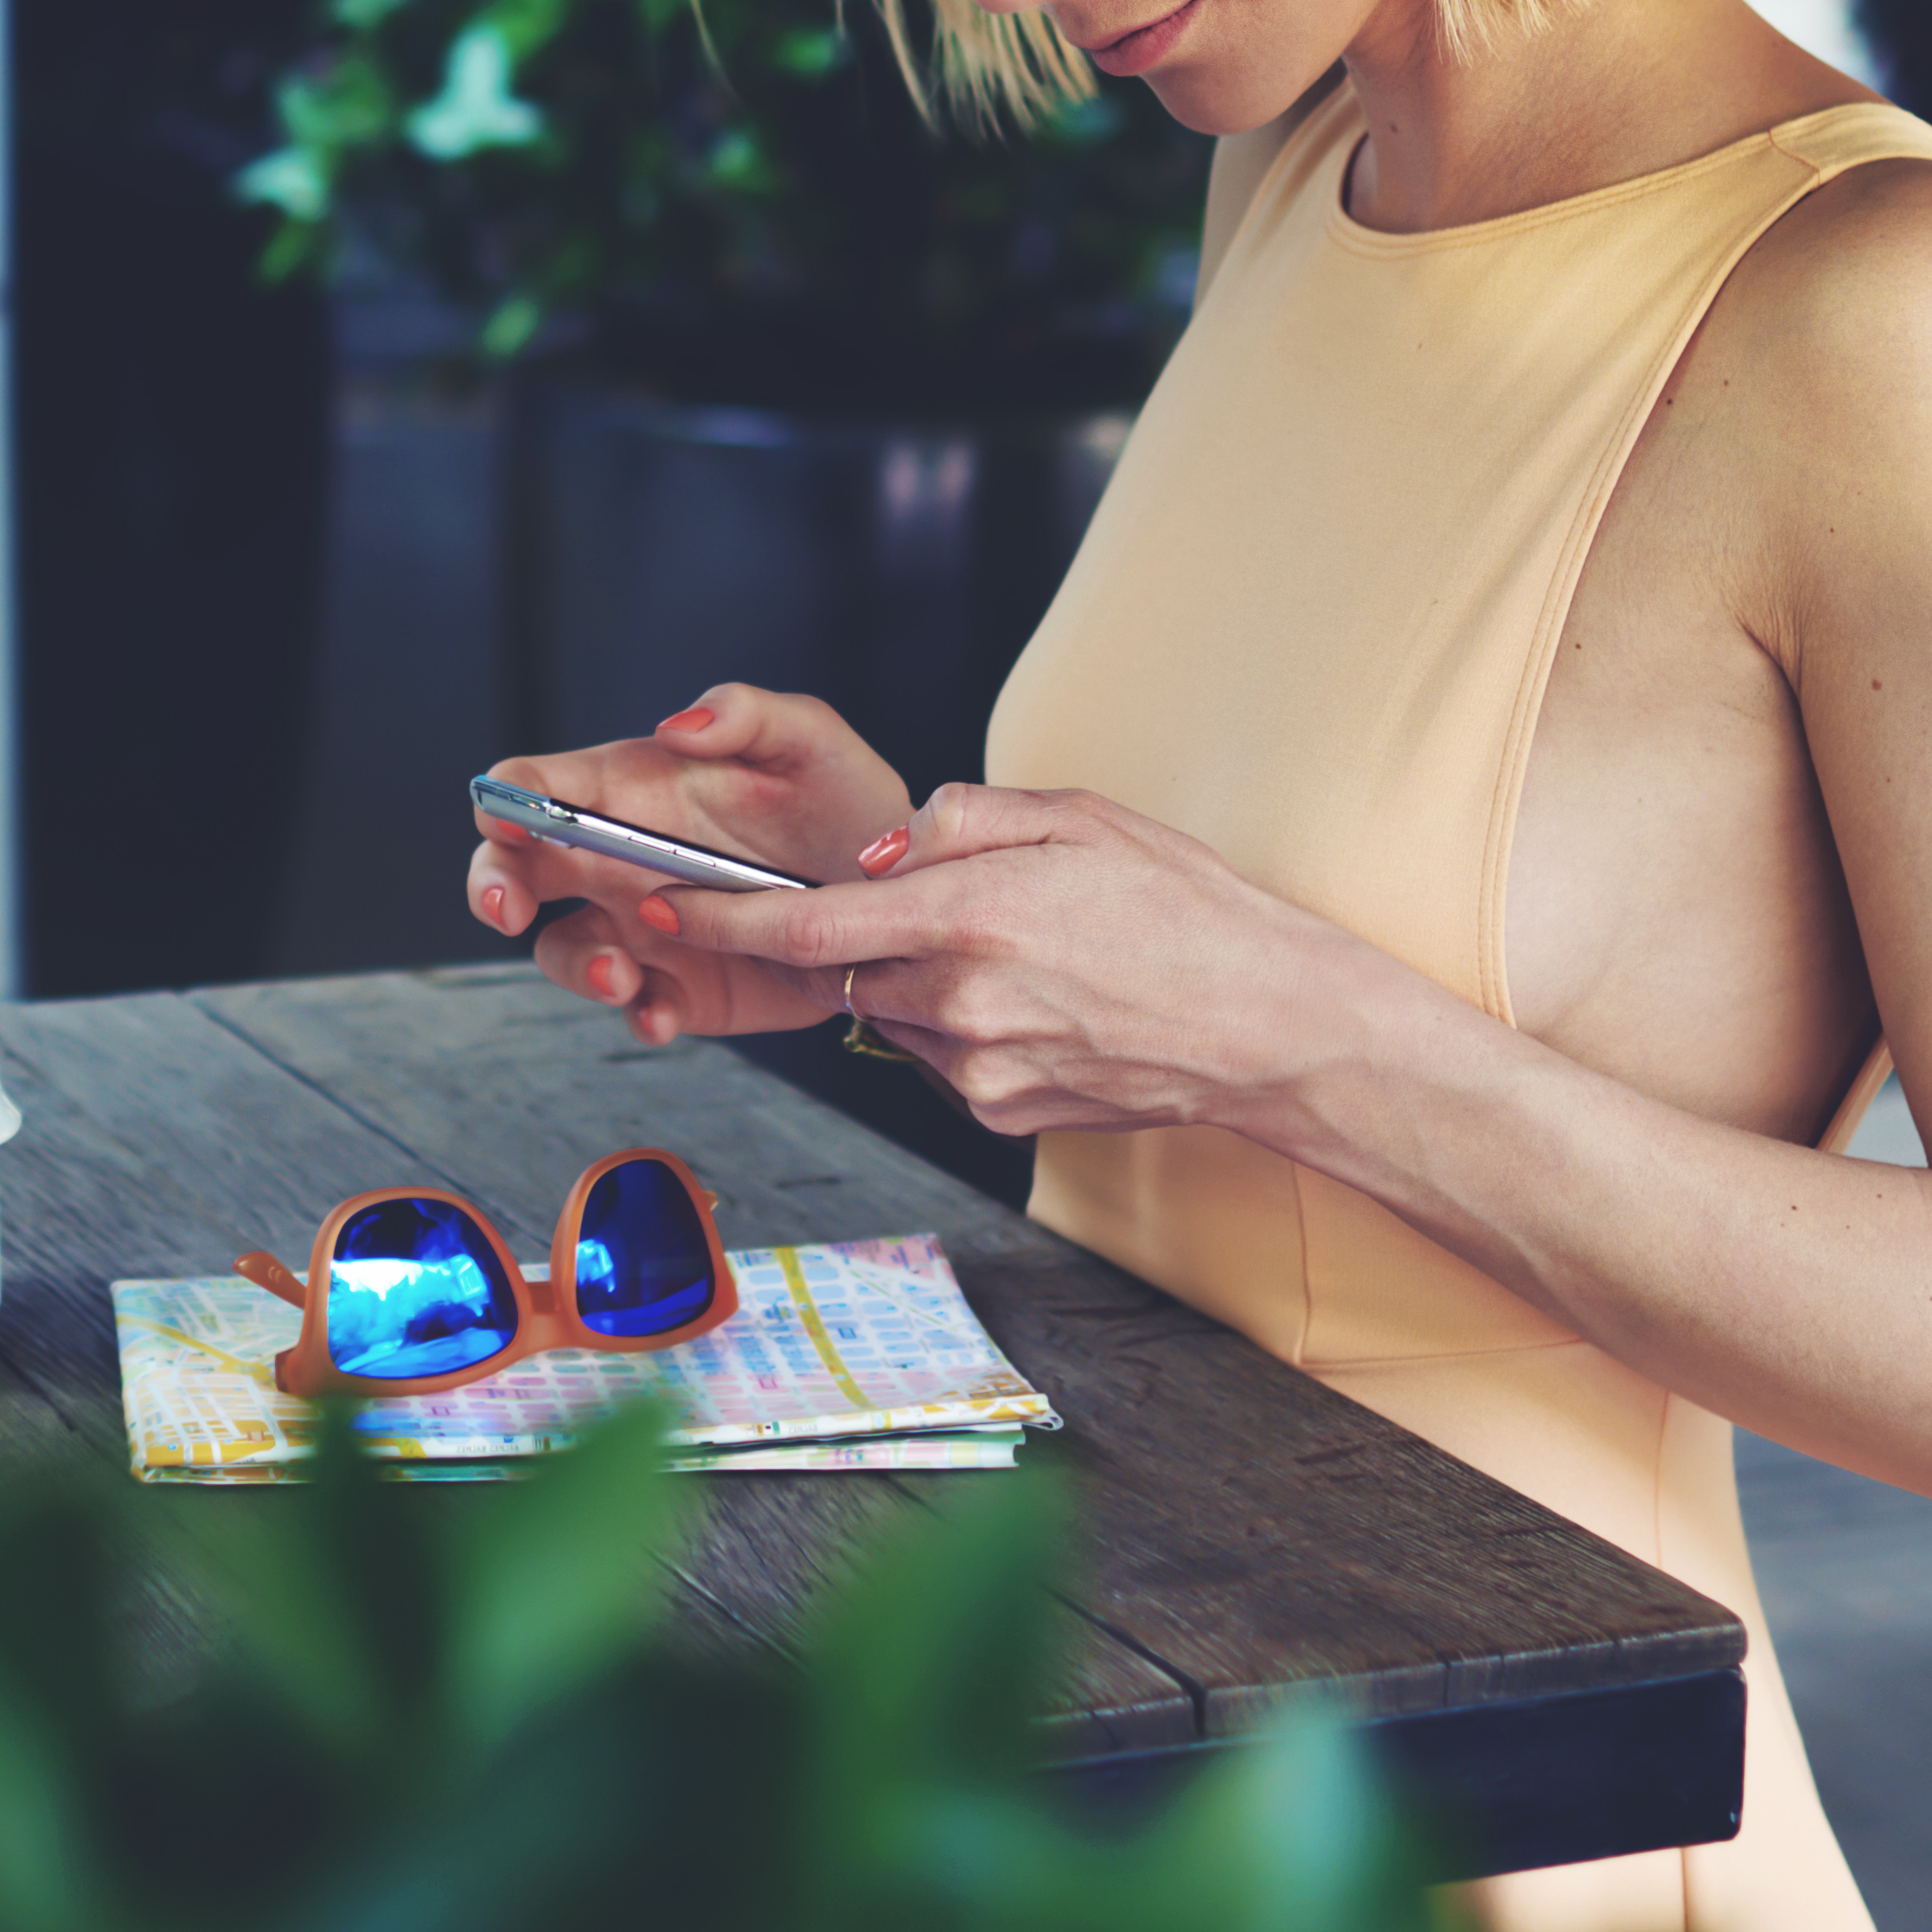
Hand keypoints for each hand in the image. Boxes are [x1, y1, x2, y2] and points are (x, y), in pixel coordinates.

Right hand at [464, 685, 911, 1045]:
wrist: (898, 893)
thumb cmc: (842, 799)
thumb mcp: (808, 739)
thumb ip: (747, 712)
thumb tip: (676, 725)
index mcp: (631, 790)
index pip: (539, 785)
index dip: (507, 797)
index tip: (512, 818)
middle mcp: (619, 861)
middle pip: (516, 870)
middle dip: (492, 886)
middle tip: (508, 906)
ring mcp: (643, 930)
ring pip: (563, 950)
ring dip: (574, 964)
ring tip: (619, 974)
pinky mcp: (680, 988)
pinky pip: (635, 1008)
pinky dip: (637, 1014)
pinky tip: (661, 1011)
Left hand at [637, 781, 1404, 1138]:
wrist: (1275, 1029)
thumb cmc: (1190, 912)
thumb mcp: (1078, 817)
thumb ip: (956, 820)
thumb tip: (876, 851)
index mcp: (970, 915)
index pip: (801, 926)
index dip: (716, 917)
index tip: (656, 903)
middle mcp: (960, 1000)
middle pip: (841, 969)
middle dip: (849, 936)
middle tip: (922, 908)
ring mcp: (977, 1069)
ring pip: (890, 1014)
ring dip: (912, 978)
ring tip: (1016, 953)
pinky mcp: (1000, 1115)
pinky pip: (938, 1057)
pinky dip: (956, 1022)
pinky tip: (1037, 1001)